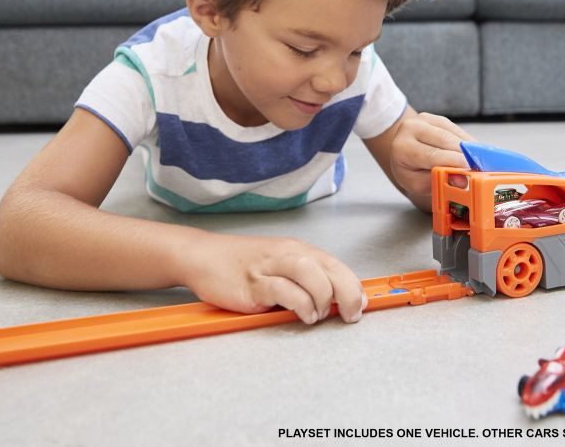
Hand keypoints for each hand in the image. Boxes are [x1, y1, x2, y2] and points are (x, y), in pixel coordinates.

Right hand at [185, 232, 366, 324]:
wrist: (203, 256)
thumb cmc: (240, 263)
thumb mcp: (278, 263)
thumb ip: (303, 277)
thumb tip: (334, 299)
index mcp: (297, 249)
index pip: (335, 265)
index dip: (354, 286)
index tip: (361, 303)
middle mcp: (287, 254)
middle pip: (329, 268)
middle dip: (348, 293)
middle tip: (350, 314)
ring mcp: (270, 268)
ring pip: (311, 274)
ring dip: (323, 298)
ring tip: (319, 315)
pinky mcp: (253, 285)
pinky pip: (285, 292)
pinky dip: (300, 305)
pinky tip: (302, 315)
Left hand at [390, 112, 475, 197]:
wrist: (399, 154)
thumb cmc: (409, 171)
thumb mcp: (419, 184)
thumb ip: (439, 181)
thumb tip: (463, 180)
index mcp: (402, 148)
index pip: (432, 155)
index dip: (454, 161)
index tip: (471, 168)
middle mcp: (410, 129)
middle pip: (444, 140)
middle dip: (465, 153)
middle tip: (481, 166)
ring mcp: (423, 119)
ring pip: (452, 132)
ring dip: (468, 146)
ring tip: (480, 160)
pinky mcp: (435, 118)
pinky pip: (455, 128)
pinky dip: (466, 140)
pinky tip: (473, 151)